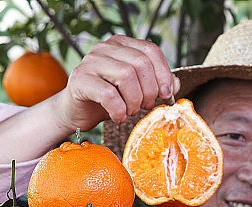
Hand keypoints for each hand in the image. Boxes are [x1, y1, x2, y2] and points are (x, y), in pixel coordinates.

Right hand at [52, 35, 179, 131]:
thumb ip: (155, 84)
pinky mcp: (80, 79)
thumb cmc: (106, 100)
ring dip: (133, 101)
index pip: (150, 50)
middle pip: (140, 63)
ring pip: (125, 76)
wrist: (76, 112)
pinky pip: (108, 94)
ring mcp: (90, 61)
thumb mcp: (134, 90)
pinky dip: (118, 110)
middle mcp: (105, 48)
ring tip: (130, 111)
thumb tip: (175, 85)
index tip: (165, 94)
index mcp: (121, 44)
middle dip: (148, 90)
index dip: (163, 74)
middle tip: (145, 106)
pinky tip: (118, 117)